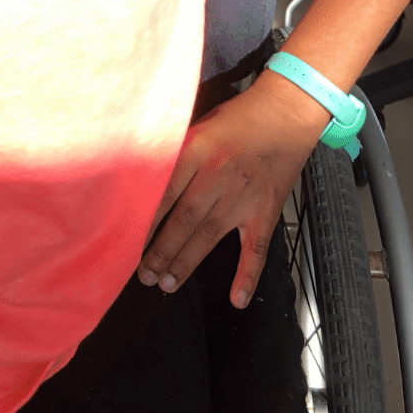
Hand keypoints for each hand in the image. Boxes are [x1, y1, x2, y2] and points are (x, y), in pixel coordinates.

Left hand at [138, 72, 326, 307]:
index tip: (126, 240)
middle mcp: (218, 175)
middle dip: (161, 250)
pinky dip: (247, 276)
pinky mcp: (266, 211)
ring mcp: (244, 196)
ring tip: (167, 284)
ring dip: (186, 262)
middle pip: (183, 219)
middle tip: (143, 274)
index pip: (164, 192)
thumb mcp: (198, 125)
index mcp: (197, 150)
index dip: (144, 219)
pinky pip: (256, 249)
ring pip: (209, 236)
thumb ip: (177, 153)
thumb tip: (149, 179)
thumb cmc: (238, 116)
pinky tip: (237, 299)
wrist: (286, 113)